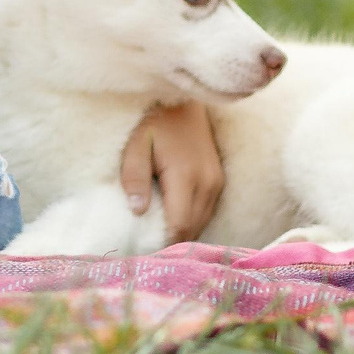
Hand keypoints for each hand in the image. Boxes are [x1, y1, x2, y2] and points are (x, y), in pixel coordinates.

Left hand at [120, 102, 224, 242]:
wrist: (183, 101)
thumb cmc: (155, 122)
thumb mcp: (136, 145)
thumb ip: (134, 177)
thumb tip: (137, 211)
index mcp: (187, 176)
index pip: (179, 225)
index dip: (163, 243)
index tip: (143, 252)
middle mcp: (208, 183)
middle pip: (192, 229)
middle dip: (172, 243)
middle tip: (148, 251)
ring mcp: (217, 182)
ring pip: (202, 223)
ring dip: (183, 233)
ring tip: (158, 240)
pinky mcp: (218, 180)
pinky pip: (206, 212)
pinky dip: (191, 222)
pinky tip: (173, 222)